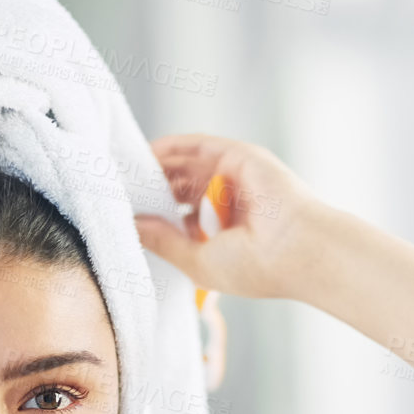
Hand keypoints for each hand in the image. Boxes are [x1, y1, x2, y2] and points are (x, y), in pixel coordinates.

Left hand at [134, 134, 322, 301]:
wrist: (298, 251)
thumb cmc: (256, 266)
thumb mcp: (197, 259)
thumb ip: (164, 240)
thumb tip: (134, 224)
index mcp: (222, 231)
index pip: (180, 214)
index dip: (152, 211)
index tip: (123, 210)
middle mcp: (228, 202)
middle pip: (179, 185)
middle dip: (149, 185)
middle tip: (114, 184)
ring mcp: (235, 178)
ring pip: (187, 164)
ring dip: (156, 164)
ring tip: (122, 166)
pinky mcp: (240, 157)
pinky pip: (199, 146)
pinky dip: (173, 146)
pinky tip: (148, 150)